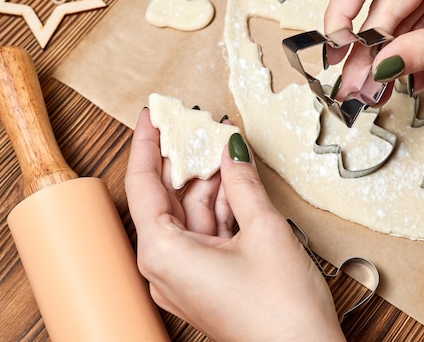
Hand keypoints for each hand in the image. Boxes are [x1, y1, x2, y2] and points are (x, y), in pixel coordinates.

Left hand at [125, 109, 344, 341]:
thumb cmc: (281, 309)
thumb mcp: (264, 230)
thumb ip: (243, 182)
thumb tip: (232, 148)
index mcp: (162, 253)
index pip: (142, 184)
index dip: (146, 143)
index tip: (151, 115)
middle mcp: (164, 267)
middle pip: (164, 198)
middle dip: (182, 159)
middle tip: (195, 123)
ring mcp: (184, 277)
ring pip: (189, 215)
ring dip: (207, 181)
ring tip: (222, 145)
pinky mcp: (205, 282)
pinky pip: (204, 234)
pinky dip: (219, 206)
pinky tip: (233, 179)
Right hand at [325, 0, 423, 102]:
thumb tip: (381, 68)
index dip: (340, 13)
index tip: (334, 50)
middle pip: (379, 2)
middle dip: (367, 50)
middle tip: (356, 88)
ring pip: (394, 13)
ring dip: (387, 54)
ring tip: (378, 92)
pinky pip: (415, 16)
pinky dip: (410, 46)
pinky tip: (408, 76)